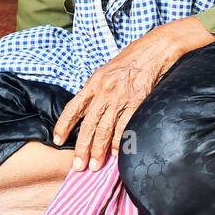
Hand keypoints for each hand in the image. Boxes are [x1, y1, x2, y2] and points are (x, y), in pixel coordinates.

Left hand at [52, 17, 214, 170]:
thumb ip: (98, 88)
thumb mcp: (108, 69)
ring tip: (96, 165)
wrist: (156, 47)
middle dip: (83, 148)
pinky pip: (125, 126)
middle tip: (79, 166)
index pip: (73, 107)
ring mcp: (121, 96)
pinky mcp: (138, 100)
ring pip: (105, 129)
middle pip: (89, 125)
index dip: (64, 125)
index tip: (57, 140)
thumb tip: (90, 107)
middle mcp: (104, 90)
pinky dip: (121, 141)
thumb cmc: (134, 57)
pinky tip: (118, 153)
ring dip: (99, 150)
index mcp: (94, 82)